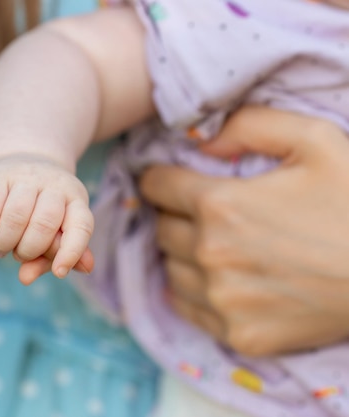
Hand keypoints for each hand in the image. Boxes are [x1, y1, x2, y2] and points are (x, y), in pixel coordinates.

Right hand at [0, 154, 93, 282]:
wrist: (21, 163)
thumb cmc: (40, 210)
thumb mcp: (53, 231)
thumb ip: (47, 258)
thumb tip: (26, 279)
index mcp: (76, 199)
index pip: (81, 226)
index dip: (72, 252)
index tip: (59, 273)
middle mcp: (55, 184)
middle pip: (44, 224)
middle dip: (29, 250)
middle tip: (18, 257)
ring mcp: (27, 176)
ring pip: (16, 216)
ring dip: (5, 243)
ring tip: (0, 251)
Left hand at [141, 107, 348, 355]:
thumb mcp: (316, 139)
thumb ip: (251, 124)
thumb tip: (203, 141)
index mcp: (220, 206)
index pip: (156, 186)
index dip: (161, 178)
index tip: (170, 180)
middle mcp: (211, 255)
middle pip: (162, 228)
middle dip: (176, 214)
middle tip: (203, 212)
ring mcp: (222, 300)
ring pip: (171, 268)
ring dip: (184, 252)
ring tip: (216, 245)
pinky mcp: (238, 335)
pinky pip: (187, 307)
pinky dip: (193, 290)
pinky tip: (218, 280)